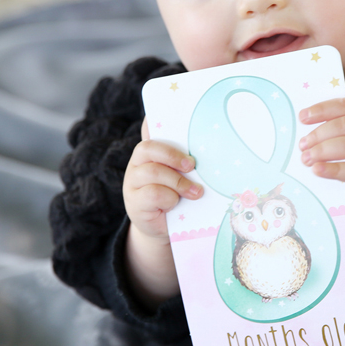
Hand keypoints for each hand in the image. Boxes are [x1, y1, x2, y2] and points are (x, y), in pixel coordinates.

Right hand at [121, 117, 203, 305]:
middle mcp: (138, 163)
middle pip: (148, 148)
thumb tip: (212, 144)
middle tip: (192, 166)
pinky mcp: (134, 202)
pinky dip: (169, 198)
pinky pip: (152, 193)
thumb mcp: (183, 176)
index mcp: (151, 151)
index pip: (149, 129)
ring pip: (152, 172)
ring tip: (195, 192)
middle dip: (173, 156)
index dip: (155, 121)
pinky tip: (175, 204)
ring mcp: (133, 182)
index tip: (174, 118)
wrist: (162, 227)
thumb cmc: (177, 195)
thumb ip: (188, 161)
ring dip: (178, 182)